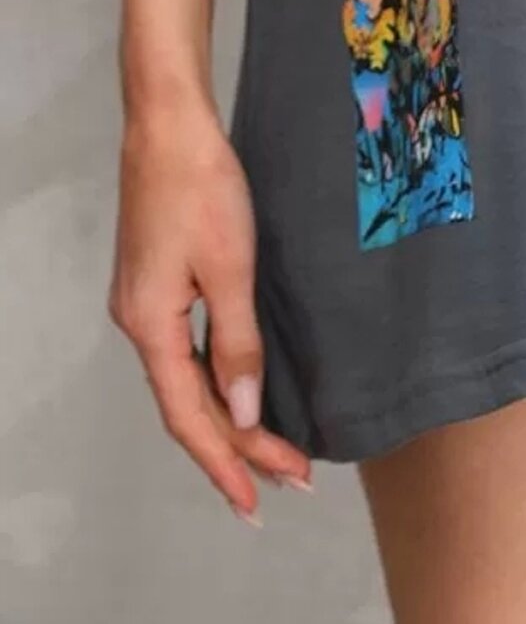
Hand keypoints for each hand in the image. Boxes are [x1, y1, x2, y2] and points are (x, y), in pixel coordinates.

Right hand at [109, 99, 312, 521]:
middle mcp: (139, 324)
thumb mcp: (229, 266)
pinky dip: (215, 380)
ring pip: (186, 380)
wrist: (170, 125)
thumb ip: (237, 342)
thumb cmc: (203, 188)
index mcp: (151, 326)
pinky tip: (238, 392)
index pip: (189, 417)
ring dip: (227, 418)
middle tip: (288, 481)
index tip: (263, 499)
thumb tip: (241, 412)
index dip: (227, 461)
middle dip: (236, 447)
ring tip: (270, 454)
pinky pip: (186, 351)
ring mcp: (145, 303)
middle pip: (187, 405)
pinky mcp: (156, 283)